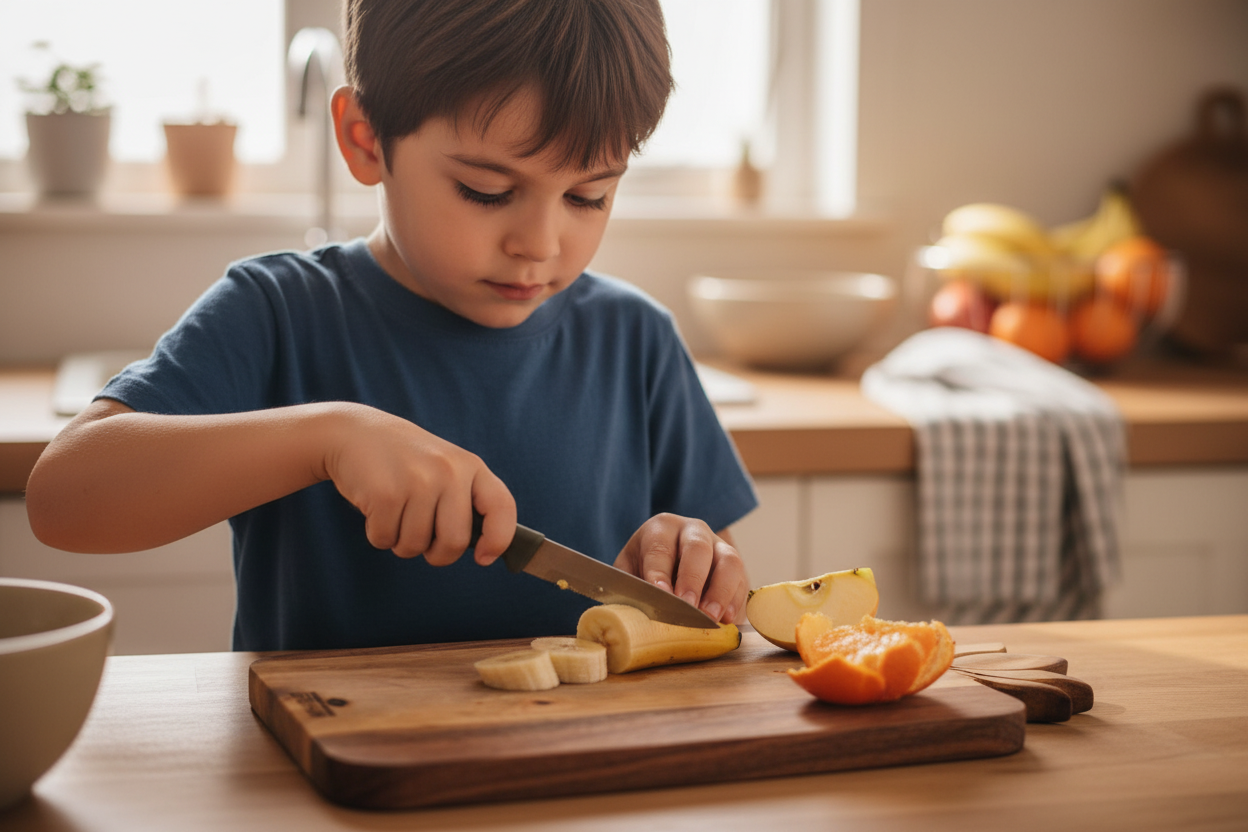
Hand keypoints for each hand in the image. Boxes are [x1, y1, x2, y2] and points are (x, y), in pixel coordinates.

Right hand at [320, 403, 515, 564]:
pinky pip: (385, 539)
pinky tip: (376, 508)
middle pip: (454, 542)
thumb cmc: (404, 461)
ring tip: (395, 513)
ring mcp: (418, 481)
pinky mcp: (386, 493)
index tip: (483, 558)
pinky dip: (378, 534)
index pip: (502, 507)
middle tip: (423, 540)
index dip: (498, 540)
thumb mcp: (444, 467)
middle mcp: (449, 471)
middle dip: (436, 554)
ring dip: (400, 542)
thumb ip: (464, 499)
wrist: (353, 432)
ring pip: (415, 546)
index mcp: (471, 466)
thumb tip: (484, 549)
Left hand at [614, 513, 748, 624]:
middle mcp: (692, 530)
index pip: (660, 547)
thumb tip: (624, 613)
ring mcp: (718, 546)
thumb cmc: (643, 569)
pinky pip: (741, 580)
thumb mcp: (628, 572)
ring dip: (720, 591)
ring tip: (711, 617)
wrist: (668, 566)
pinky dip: (735, 600)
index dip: (660, 572)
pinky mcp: (734, 566)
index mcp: (661, 528)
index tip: (661, 594)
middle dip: (693, 579)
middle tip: (688, 606)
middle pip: (698, 548)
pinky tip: (727, 619)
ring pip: (728, 560)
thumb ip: (627, 588)